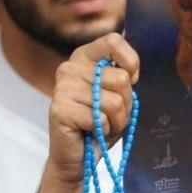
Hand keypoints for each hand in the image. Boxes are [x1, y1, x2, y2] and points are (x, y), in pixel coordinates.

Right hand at [46, 32, 139, 189]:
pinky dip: (103, 130)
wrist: (79, 158)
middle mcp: (70, 68)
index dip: (131, 62)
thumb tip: (128, 34)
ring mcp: (62, 87)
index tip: (132, 80)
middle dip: (125, 103)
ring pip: (113, 101)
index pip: (113, 41)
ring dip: (115, 120)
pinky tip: (91, 132)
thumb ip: (123, 70)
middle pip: (120, 78)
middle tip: (110, 115)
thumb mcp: (118, 93)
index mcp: (84, 57)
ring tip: (102, 125)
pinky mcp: (60, 109)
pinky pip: (100, 118)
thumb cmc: (101, 123)